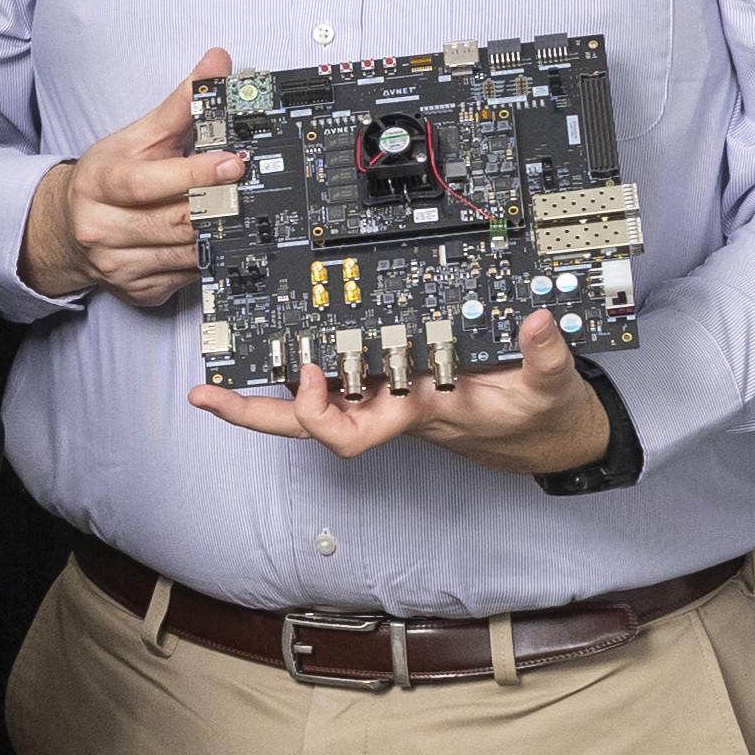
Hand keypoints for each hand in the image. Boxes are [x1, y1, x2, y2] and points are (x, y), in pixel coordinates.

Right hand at [21, 50, 245, 308]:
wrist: (66, 229)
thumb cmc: (107, 178)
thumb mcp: (136, 137)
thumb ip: (179, 103)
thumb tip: (217, 63)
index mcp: (100, 184)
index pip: (147, 183)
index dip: (193, 174)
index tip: (232, 162)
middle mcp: (103, 228)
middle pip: (173, 221)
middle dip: (218, 204)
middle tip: (252, 189)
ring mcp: (119, 265)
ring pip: (185, 252)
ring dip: (220, 233)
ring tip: (244, 211)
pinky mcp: (138, 290)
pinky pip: (185, 276)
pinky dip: (208, 257)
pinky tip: (219, 238)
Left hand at [188, 307, 613, 477]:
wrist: (543, 432)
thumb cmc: (536, 416)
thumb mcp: (549, 388)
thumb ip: (545, 356)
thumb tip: (538, 321)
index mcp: (413, 413)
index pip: (351, 431)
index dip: (319, 409)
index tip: (308, 371)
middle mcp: (388, 405)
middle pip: (307, 423)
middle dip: (253, 414)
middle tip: (205, 395)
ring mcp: (386, 391)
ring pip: (315, 399)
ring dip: (266, 388)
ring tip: (215, 375)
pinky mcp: (393, 374)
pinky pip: (338, 374)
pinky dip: (306, 363)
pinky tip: (280, 342)